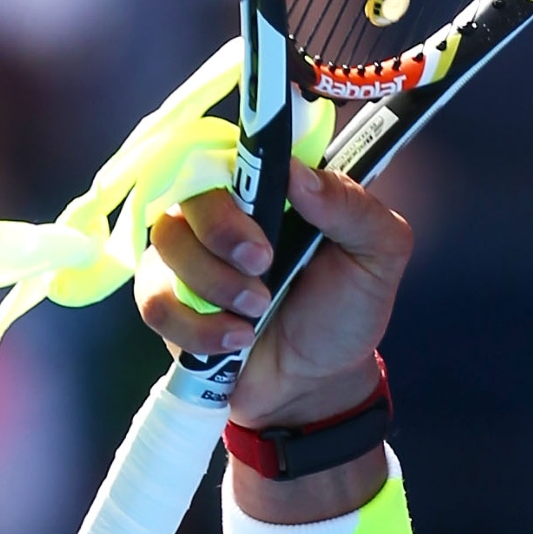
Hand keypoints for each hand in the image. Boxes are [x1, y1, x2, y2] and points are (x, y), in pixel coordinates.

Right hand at [137, 162, 411, 429]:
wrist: (318, 382)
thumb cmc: (347, 309)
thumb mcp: (378, 255)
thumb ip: (352, 208)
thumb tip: (298, 172)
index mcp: (275, 190)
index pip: (238, 151)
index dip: (240, 166)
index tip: (264, 199)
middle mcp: (226, 212)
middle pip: (191, 191)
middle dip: (224, 231)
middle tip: (264, 264)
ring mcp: (190, 254)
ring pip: (167, 242)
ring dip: (215, 283)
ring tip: (258, 312)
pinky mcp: (167, 299)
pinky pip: (154, 300)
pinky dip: (197, 325)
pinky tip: (235, 340)